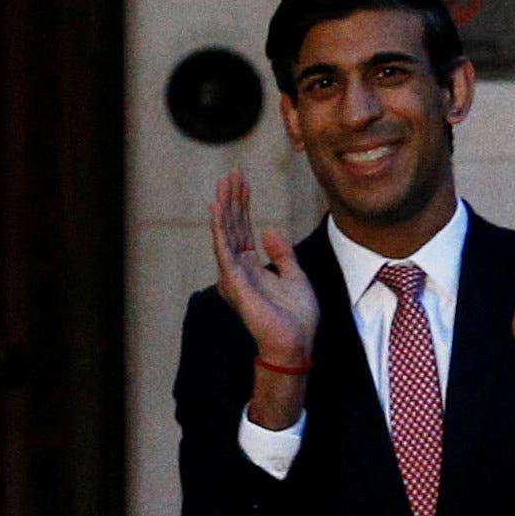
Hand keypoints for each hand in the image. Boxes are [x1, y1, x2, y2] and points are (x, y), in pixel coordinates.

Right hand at [208, 170, 317, 429]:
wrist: (296, 341)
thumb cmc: (296, 316)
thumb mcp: (295, 275)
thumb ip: (281, 254)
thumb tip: (269, 230)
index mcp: (251, 268)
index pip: (243, 230)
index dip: (243, 206)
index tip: (243, 183)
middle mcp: (238, 270)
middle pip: (232, 227)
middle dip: (232, 199)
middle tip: (232, 173)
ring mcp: (234, 275)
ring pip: (225, 233)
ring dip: (224, 206)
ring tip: (223, 182)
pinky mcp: (235, 280)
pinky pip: (224, 248)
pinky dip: (220, 226)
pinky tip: (217, 207)